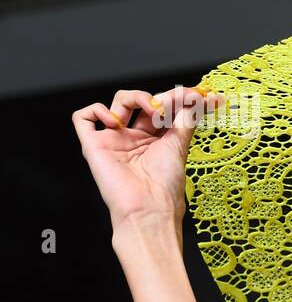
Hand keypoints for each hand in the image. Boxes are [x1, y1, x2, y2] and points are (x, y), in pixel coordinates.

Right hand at [72, 85, 223, 234]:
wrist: (148, 207)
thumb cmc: (165, 185)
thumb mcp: (180, 145)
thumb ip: (186, 118)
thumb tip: (193, 97)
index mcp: (155, 139)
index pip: (162, 107)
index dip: (177, 98)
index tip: (199, 94)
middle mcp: (134, 138)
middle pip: (140, 101)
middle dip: (158, 97)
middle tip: (169, 107)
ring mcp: (113, 140)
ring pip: (116, 102)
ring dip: (135, 97)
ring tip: (150, 111)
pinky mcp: (93, 145)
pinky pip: (82, 118)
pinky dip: (96, 111)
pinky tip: (116, 123)